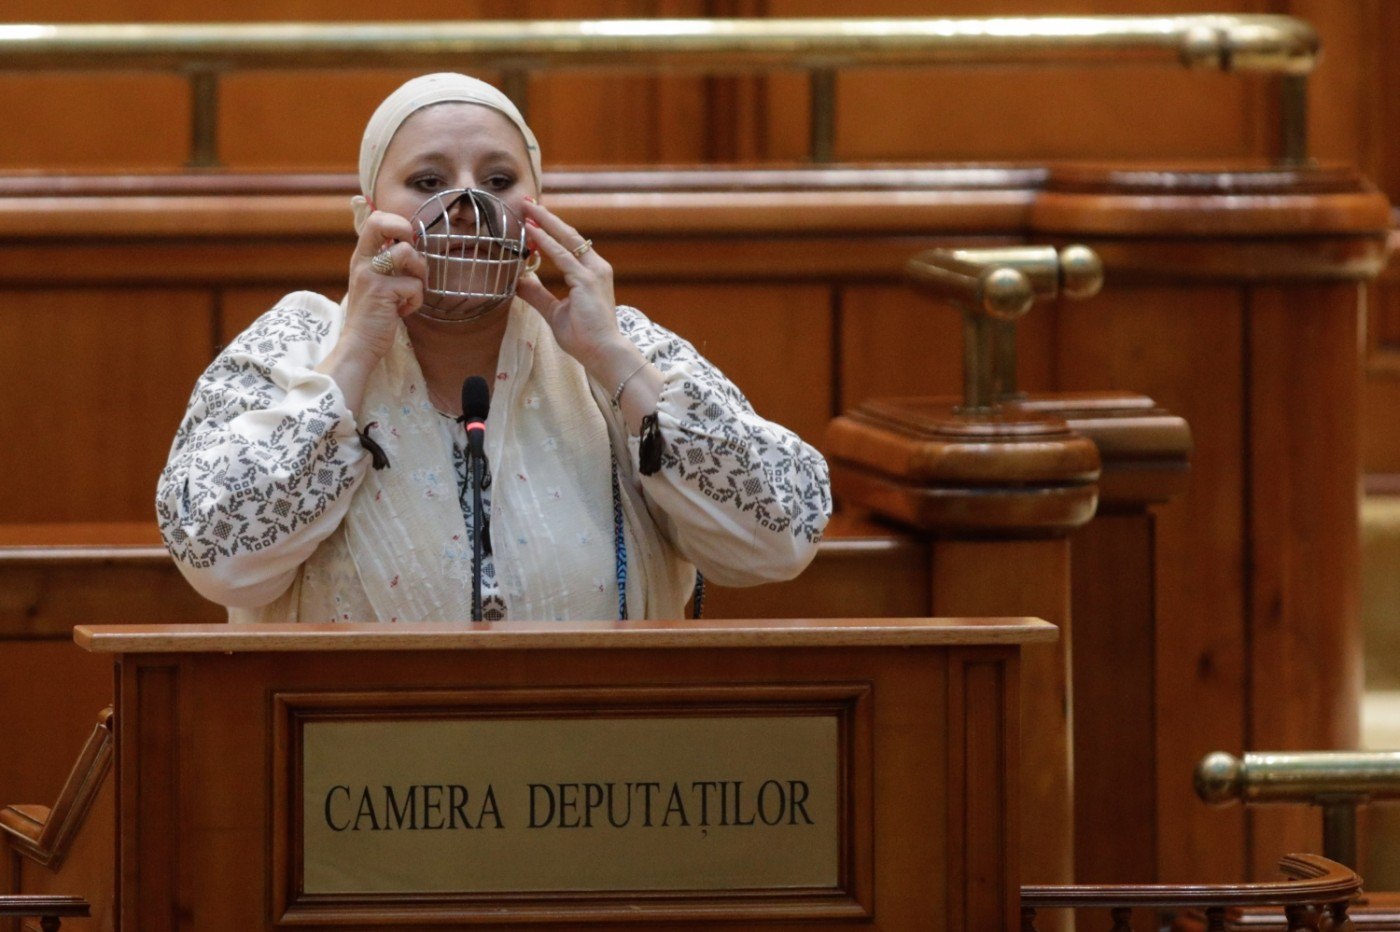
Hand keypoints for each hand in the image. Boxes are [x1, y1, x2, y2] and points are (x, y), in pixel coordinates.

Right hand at [342, 210, 427, 361]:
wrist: (359, 344)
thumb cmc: (374, 315)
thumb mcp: (376, 282)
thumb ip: (388, 264)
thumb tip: (412, 246)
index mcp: (362, 256)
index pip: (375, 219)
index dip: (397, 223)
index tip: (406, 242)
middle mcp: (363, 260)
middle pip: (381, 222)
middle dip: (405, 231)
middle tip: (410, 253)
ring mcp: (370, 274)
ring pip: (406, 252)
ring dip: (419, 272)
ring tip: (411, 291)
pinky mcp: (381, 292)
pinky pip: (414, 285)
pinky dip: (416, 300)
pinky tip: (404, 311)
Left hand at [516, 200, 630, 375]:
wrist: (604, 353)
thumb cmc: (584, 337)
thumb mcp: (554, 311)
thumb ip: (538, 294)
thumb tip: (519, 282)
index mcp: (592, 273)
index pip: (569, 243)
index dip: (550, 228)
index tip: (532, 216)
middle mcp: (596, 268)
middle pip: (569, 234)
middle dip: (546, 217)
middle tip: (526, 201)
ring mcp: (593, 273)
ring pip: (566, 239)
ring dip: (544, 222)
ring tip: (526, 208)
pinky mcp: (586, 281)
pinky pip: (562, 257)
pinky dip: (545, 243)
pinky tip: (531, 232)